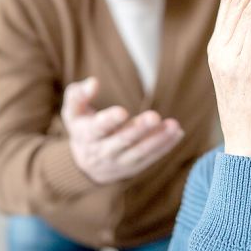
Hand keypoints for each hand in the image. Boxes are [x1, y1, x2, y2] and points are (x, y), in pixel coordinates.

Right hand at [60, 77, 184, 183]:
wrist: (85, 165)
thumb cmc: (82, 126)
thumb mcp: (72, 111)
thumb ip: (78, 94)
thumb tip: (93, 82)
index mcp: (87, 135)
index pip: (98, 128)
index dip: (109, 120)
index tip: (122, 112)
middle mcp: (103, 151)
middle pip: (122, 141)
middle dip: (139, 130)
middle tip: (154, 117)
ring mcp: (120, 162)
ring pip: (140, 152)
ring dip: (158, 139)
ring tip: (173, 126)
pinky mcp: (134, 168)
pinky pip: (151, 158)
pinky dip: (165, 146)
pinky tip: (177, 133)